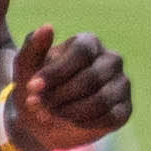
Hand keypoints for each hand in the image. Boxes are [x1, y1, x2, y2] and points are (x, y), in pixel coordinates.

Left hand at [0, 26, 132, 150]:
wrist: (44, 121)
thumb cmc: (36, 89)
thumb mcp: (26, 69)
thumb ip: (32, 47)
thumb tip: (48, 27)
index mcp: (89, 43)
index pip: (81, 52)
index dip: (57, 72)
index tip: (33, 87)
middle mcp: (111, 60)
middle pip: (92, 78)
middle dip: (60, 96)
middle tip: (39, 105)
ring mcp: (121, 84)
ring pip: (101, 99)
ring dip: (70, 111)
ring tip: (51, 114)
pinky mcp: (125, 109)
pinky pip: (109, 117)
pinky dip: (84, 123)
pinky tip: (69, 122)